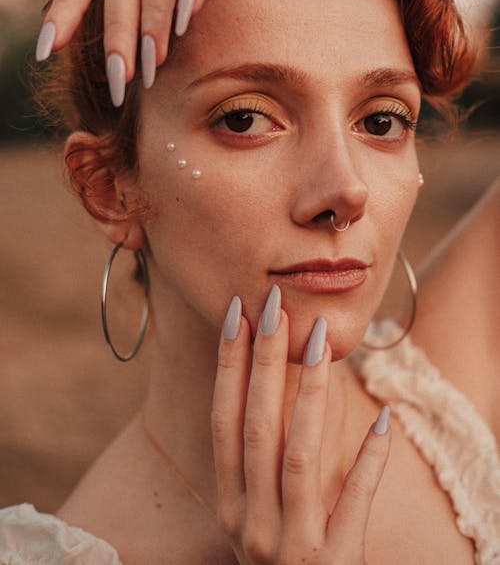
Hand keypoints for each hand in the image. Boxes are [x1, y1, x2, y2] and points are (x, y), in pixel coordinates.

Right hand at [211, 288, 390, 564]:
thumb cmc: (277, 560)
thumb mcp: (253, 517)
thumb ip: (256, 466)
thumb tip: (266, 386)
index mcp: (229, 505)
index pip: (223, 422)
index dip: (228, 367)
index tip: (236, 314)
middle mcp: (250, 523)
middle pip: (256, 428)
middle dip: (262, 362)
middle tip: (274, 305)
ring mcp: (289, 545)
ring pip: (299, 455)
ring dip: (310, 393)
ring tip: (321, 341)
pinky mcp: (333, 563)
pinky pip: (353, 504)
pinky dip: (367, 463)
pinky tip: (382, 422)